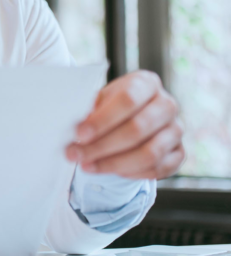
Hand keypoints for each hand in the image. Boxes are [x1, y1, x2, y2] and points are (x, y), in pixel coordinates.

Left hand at [66, 70, 184, 179]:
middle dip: (102, 146)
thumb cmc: (110, 105)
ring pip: (148, 153)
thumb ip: (90, 110)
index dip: (102, 119)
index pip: (128, 100)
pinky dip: (131, 173)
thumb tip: (77, 128)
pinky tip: (109, 171)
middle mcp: (167, 104)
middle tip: (76, 154)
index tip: (79, 133)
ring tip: (87, 166)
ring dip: (113, 164)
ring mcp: (176, 130)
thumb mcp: (99, 99)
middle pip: (137, 129)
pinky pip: (157, 169)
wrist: (130, 116)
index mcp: (147, 83)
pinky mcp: (179, 153)